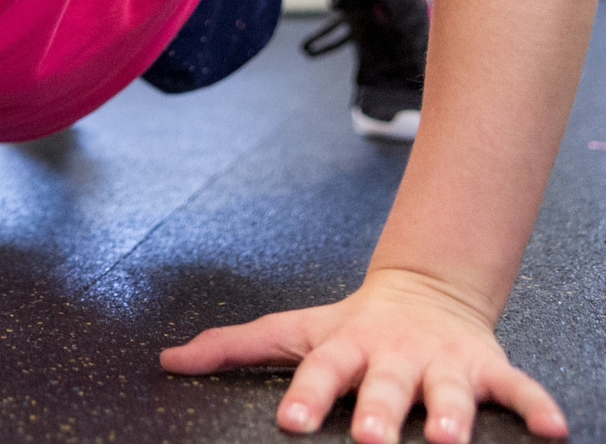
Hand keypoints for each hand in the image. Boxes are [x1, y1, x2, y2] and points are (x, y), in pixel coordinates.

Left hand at [160, 268, 567, 442]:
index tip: (292, 423)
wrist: (423, 291)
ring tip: (448, 441)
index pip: (320, 372)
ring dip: (451, 417)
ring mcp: (443, 364)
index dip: (307, 397)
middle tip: (375, 439)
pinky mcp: (489, 371)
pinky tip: (555, 428)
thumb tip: (166, 361)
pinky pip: (520, 390)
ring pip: (449, 394)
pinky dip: (538, 406)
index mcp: (346, 349)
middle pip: (386, 387)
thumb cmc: (351, 326)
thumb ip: (232, 348)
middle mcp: (395, 357)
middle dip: (381, 413)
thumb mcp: (293, 331)